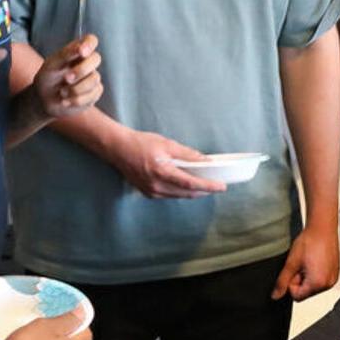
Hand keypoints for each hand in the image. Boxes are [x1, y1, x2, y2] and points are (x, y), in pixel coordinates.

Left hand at [31, 35, 102, 119]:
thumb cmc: (47, 78)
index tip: (81, 52)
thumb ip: (66, 54)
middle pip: (96, 58)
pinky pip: (92, 94)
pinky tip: (65, 101)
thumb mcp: (52, 65)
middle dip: (81, 70)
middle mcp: (87, 62)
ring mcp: (92, 78)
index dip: (89, 44)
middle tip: (66, 78)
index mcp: (77, 51)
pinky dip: (76, 99)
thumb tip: (81, 47)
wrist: (44, 101)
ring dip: (75, 88)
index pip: (91, 40)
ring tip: (62, 92)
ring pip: (94, 79)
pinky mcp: (94, 93)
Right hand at [109, 128, 226, 198]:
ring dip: (193, 192)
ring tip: (205, 185)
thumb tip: (205, 161)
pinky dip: (180, 191)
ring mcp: (151, 191)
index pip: (191, 184)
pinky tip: (187, 185)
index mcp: (161, 172)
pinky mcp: (148, 193)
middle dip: (203, 191)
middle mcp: (156, 186)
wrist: (118, 148)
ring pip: (178, 196)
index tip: (221, 186)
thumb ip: (187, 154)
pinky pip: (169, 195)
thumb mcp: (167, 144)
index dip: (208, 186)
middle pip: (187, 193)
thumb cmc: (141, 143)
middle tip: (217, 185)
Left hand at [274, 222, 338, 300]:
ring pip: (313, 286)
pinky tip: (315, 259)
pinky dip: (316, 272)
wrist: (323, 228)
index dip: (292, 283)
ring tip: (309, 260)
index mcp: (318, 284)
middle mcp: (328, 284)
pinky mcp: (335, 272)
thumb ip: (282, 281)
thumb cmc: (310, 241)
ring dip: (308, 276)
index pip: (297, 296)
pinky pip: (321, 279)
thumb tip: (276, 295)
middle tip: (302, 263)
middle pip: (306, 292)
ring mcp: (333, 278)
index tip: (295, 269)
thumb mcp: (291, 263)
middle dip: (301, 279)